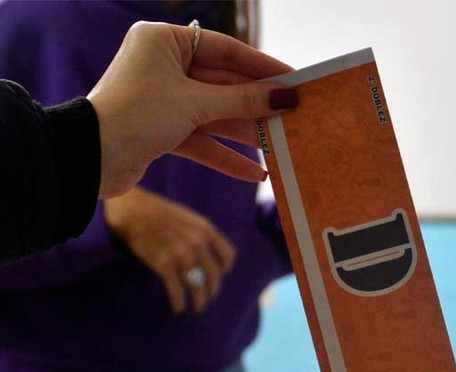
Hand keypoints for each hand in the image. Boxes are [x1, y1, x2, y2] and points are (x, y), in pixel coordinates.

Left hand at [87, 21, 296, 198]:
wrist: (89, 158)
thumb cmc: (137, 115)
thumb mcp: (196, 103)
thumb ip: (243, 101)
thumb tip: (286, 97)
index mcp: (164, 42)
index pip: (226, 50)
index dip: (263, 67)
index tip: (295, 80)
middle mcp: (163, 66)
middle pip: (223, 84)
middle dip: (256, 105)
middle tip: (293, 115)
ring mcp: (162, 99)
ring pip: (214, 114)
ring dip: (245, 133)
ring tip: (281, 146)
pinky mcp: (160, 130)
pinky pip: (201, 139)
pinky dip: (225, 155)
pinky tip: (255, 173)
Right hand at [104, 187, 235, 314]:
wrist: (133, 210)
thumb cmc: (159, 213)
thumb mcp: (188, 218)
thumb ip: (200, 234)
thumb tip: (208, 254)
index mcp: (205, 229)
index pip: (227, 255)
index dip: (225, 268)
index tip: (220, 275)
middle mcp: (197, 242)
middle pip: (213, 274)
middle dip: (213, 289)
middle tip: (209, 297)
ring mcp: (181, 254)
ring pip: (197, 285)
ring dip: (199, 300)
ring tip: (199, 308)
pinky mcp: (163, 264)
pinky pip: (176, 289)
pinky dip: (179, 302)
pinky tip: (179, 308)